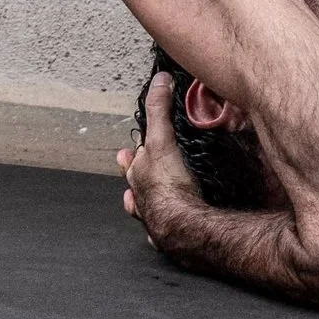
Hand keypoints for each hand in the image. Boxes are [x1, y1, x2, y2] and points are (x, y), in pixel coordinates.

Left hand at [116, 71, 205, 252]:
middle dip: (140, 177)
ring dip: (148, 203)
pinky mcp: (169, 237)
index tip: (133, 149)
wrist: (185, 229)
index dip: (134, 153)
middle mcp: (142, 198)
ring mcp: (153, 219)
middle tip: (142, 170)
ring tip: (153, 199)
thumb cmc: (171, 188)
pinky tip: (170, 227)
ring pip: (146, 209)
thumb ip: (159, 109)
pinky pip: (162, 232)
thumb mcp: (162, 140)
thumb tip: (159, 80)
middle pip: (138, 184)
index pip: (133, 159)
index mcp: (139, 174)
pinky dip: (164, 228)